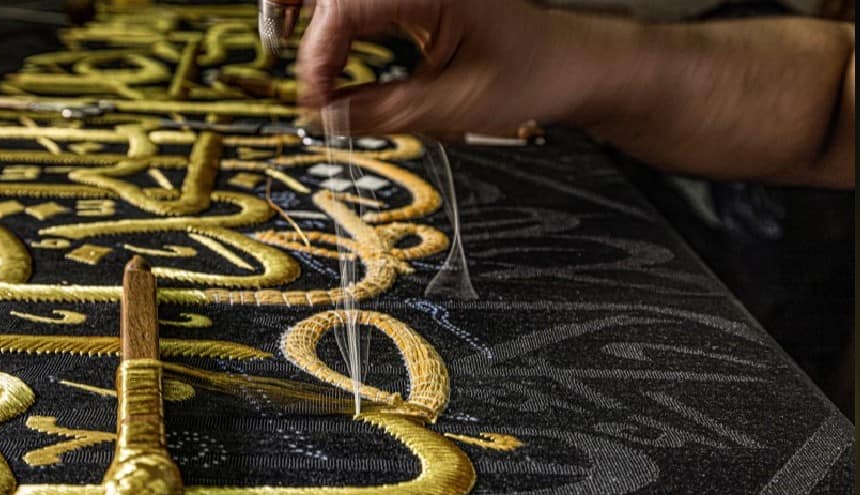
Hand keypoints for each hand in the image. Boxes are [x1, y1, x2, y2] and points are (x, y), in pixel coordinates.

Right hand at [295, 0, 608, 137]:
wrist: (573, 65)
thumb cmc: (533, 74)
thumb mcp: (452, 105)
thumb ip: (380, 112)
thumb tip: (321, 118)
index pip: (344, 8)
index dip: (318, 58)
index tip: (316, 102)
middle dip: (296, 16)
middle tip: (287, 59)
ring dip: (312, 18)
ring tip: (300, 56)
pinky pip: (360, 4)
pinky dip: (337, 25)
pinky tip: (330, 53)